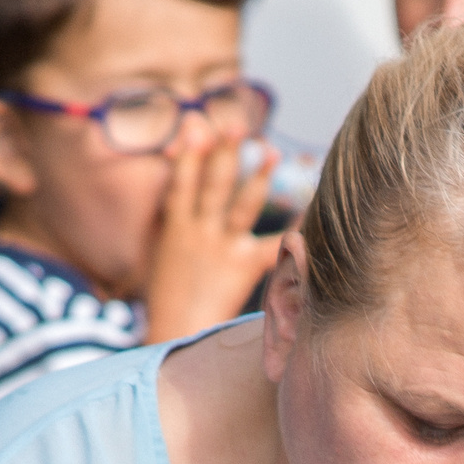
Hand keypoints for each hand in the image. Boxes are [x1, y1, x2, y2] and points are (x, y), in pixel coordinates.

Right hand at [141, 134, 281, 341]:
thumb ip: (160, 222)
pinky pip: (271, 245)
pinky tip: (310, 213)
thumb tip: (169, 184)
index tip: (197, 126)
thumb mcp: (153, 256)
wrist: (171, 338)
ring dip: (257, 178)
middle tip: (236, 125)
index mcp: (175, 227)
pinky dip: (292, 230)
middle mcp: (197, 231)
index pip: (181, 180)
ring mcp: (219, 248)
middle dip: (224, 153)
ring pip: (239, 205)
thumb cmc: (166, 301)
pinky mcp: (239, 268)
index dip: (188, 153)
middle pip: (211, 184)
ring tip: (273, 152)